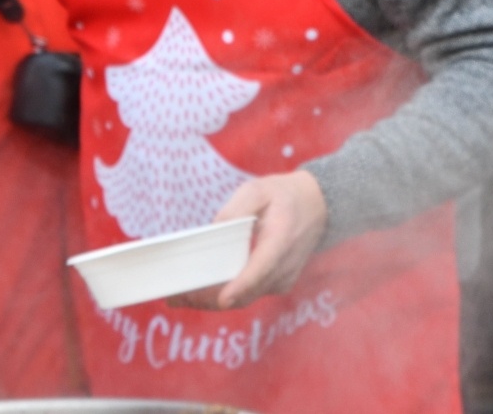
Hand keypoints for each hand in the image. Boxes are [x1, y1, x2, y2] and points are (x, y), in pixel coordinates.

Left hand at [170, 171, 327, 311]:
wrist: (317, 206)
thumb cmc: (283, 196)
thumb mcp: (258, 190)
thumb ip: (236, 209)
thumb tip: (213, 230)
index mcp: (281, 241)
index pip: (260, 271)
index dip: (240, 287)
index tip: (220, 298)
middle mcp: (284, 267)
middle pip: (246, 293)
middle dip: (210, 299)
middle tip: (175, 297)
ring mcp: (283, 280)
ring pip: (245, 299)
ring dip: (212, 301)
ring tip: (178, 296)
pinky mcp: (278, 285)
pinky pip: (249, 295)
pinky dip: (225, 295)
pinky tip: (200, 291)